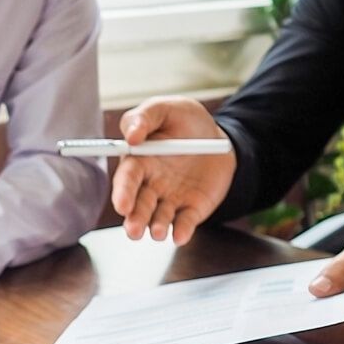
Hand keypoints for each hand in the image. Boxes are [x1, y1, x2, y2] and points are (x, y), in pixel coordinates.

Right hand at [112, 96, 236, 244]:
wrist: (221, 138)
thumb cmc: (186, 121)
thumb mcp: (167, 108)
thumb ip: (144, 117)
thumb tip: (131, 137)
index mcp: (140, 162)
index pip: (126, 180)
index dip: (122, 193)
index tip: (122, 205)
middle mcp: (150, 186)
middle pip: (138, 206)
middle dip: (134, 220)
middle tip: (134, 230)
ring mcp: (170, 200)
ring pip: (158, 219)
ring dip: (155, 227)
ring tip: (157, 232)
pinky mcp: (191, 210)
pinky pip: (185, 223)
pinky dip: (181, 231)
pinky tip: (180, 235)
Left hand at [299, 237, 343, 343]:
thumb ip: (342, 265)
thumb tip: (315, 289)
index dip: (320, 310)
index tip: (294, 306)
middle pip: (341, 331)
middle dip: (311, 324)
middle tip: (288, 313)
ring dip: (317, 334)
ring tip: (305, 316)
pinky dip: (328, 342)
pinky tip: (323, 327)